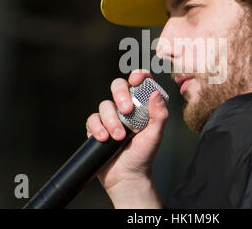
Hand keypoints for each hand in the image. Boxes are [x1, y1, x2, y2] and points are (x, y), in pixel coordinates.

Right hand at [85, 70, 167, 207]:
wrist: (127, 176)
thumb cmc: (144, 154)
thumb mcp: (156, 135)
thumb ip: (159, 115)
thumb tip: (156, 94)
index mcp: (141, 104)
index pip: (139, 82)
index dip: (138, 75)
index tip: (137, 79)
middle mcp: (125, 107)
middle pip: (118, 86)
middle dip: (121, 94)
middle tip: (127, 110)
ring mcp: (110, 117)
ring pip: (104, 104)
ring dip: (112, 120)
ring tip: (119, 136)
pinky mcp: (97, 128)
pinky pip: (92, 119)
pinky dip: (97, 128)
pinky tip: (105, 138)